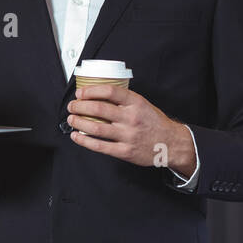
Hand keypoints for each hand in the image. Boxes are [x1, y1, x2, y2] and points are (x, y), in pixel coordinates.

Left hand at [67, 84, 195, 172]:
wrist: (171, 143)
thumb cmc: (155, 123)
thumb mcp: (143, 104)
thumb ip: (125, 100)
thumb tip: (100, 94)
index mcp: (136, 103)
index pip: (109, 91)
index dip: (91, 90)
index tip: (81, 92)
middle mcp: (131, 118)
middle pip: (98, 108)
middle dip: (79, 106)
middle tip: (73, 106)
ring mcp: (127, 135)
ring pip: (95, 127)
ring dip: (78, 122)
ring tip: (71, 119)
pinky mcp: (124, 151)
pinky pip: (99, 146)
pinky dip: (84, 140)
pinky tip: (77, 136)